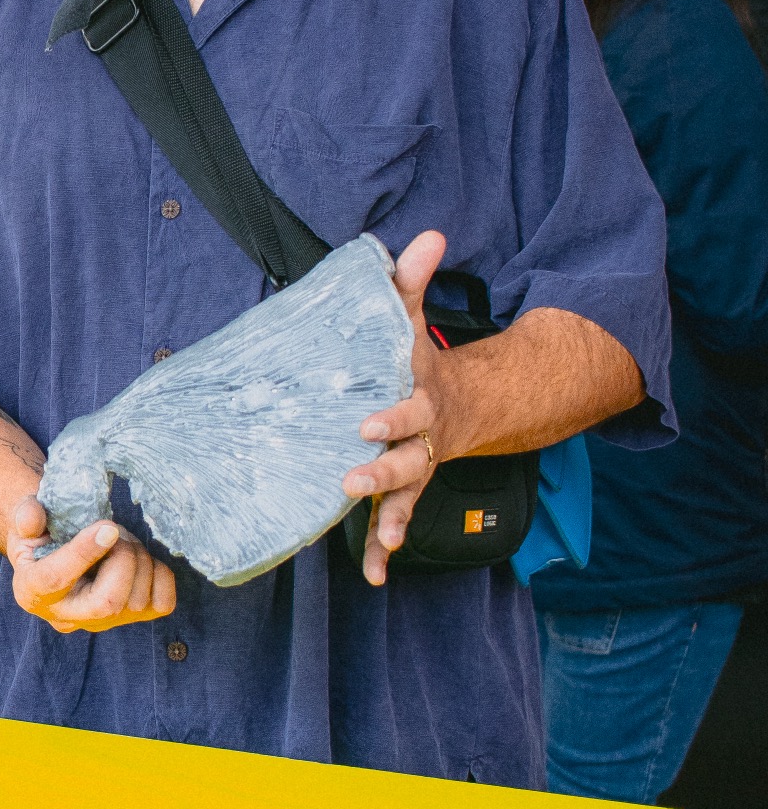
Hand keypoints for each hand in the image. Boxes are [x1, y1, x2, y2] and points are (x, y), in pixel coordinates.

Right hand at [6, 495, 174, 634]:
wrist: (57, 551)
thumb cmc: (42, 534)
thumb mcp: (26, 520)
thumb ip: (26, 515)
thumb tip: (32, 520)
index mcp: (31, 590)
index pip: (55, 580)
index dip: (83, 553)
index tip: (107, 527)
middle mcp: (65, 615)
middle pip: (107, 604)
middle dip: (122, 560)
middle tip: (116, 531)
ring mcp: (101, 622)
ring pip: (136, 602)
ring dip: (139, 559)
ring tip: (122, 540)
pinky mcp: (131, 618)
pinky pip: (162, 603)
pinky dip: (160, 574)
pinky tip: (139, 559)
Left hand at [343, 228, 452, 584]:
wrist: (458, 402)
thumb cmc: (415, 358)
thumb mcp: (411, 318)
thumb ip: (412, 280)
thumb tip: (428, 234)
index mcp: (419, 400)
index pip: (406, 411)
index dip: (390, 418)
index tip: (366, 424)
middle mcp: (419, 442)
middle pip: (404, 462)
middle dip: (381, 474)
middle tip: (351, 479)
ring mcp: (412, 470)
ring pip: (404, 499)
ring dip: (391, 522)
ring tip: (383, 547)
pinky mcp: (401, 492)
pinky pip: (395, 524)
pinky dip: (385, 548)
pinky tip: (374, 574)